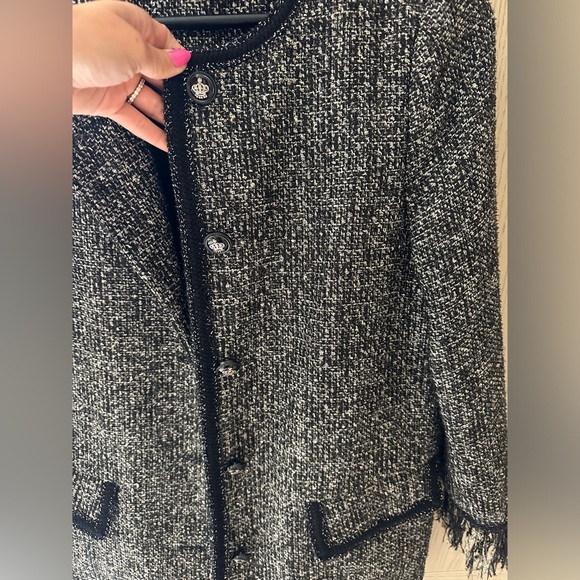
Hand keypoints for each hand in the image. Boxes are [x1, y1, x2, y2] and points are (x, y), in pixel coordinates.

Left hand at [73, 0, 191, 150]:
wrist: (46, 65)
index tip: (195, 75)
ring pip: (148, 100)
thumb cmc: (83, 41)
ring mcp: (115, 77)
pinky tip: (166, 141)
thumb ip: (162, 59)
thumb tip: (182, 60)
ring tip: (185, 127)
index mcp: (132, 26)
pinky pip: (135, 119)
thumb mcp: (135, 46)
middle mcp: (124, 51)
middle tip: (193, 105)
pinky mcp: (106, 101)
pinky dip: (151, 132)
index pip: (164, 42)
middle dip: (175, 90)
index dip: (180, 59)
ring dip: (166, 115)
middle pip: (159, 75)